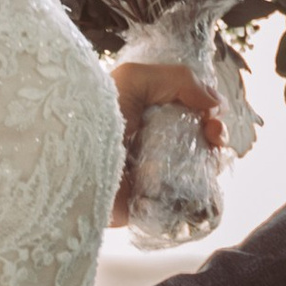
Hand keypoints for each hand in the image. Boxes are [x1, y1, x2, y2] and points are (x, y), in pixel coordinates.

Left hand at [109, 55, 224, 225]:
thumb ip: (179, 79)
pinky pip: (185, 203)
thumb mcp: (135, 78)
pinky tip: (194, 183)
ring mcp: (153, 177)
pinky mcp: (150, 206)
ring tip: (208, 157)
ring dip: (210, 163)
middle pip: (200, 143)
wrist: (70, 162)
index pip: (190, 114)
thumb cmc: (97, 114)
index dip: (209, 112)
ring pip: (198, 172)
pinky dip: (197, 194)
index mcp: (148, 115)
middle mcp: (152, 144)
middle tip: (215, 135)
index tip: (214, 113)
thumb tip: (215, 102)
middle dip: (216, 137)